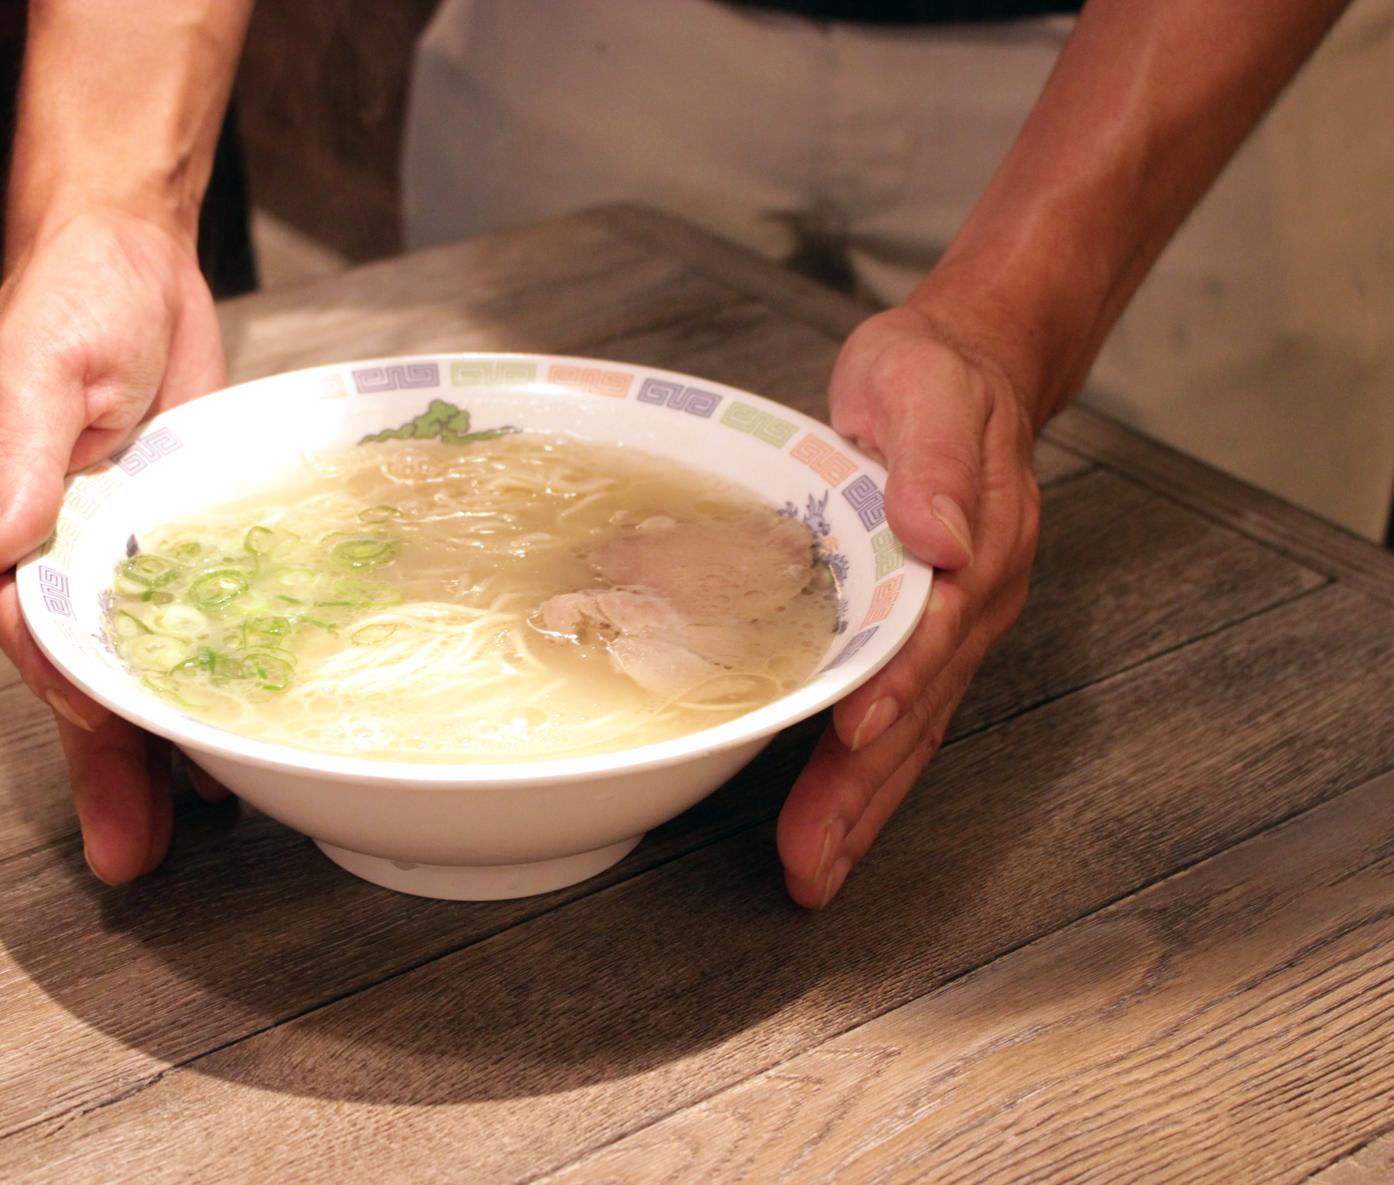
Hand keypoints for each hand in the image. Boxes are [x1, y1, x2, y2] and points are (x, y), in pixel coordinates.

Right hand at [0, 208, 228, 883]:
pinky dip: (204, 681)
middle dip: (105, 764)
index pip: (35, 627)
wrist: (129, 258)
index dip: (71, 687)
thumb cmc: (69, 299)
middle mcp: (59, 555)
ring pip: (135, 667)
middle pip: (80, 675)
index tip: (109, 731)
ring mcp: (120, 555)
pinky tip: (230, 737)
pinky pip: (189, 627)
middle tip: (131, 855)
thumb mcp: (39, 367)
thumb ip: (18, 455)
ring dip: (158, 747)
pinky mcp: (175, 543)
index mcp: (7, 525)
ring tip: (189, 827)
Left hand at [776, 305, 1041, 907]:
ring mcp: (949, 628)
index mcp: (976, 548)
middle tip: (812, 862)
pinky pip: (893, 716)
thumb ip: (935, 458)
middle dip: (863, 791)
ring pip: (907, 733)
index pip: (931, 631)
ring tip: (813, 869)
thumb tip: (943, 538)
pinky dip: (858, 773)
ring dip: (859, 805)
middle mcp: (970, 603)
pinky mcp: (919, 635)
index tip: (853, 734)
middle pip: (917, 711)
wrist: (967, 366)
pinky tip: (826, 815)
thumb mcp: (926, 383)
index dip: (893, 685)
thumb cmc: (935, 374)